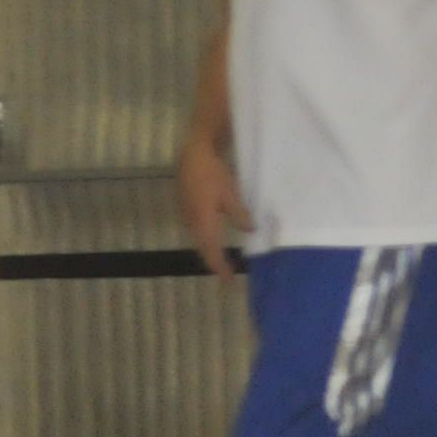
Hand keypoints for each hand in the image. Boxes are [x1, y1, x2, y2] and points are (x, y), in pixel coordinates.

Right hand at [175, 139, 246, 274]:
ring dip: (209, 250)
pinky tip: (213, 235)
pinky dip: (206, 238)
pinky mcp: (186, 206)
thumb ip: (239, 215)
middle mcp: (192, 222)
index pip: (211, 252)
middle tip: (226, 274)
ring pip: (199, 239)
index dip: (220, 268)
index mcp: (203, 222)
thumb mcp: (231, 194)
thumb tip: (249, 231)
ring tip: (221, 258)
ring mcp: (187, 214)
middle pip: (203, 249)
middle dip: (214, 262)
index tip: (228, 283)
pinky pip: (196, 229)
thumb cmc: (213, 173)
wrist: (193, 154)